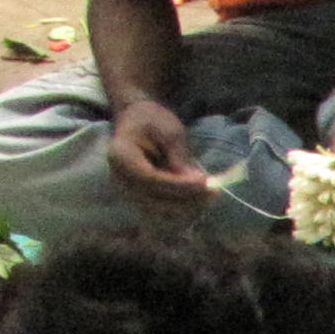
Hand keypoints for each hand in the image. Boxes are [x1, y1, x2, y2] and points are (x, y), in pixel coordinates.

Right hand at [108, 99, 215, 215]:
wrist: (137, 121)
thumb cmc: (153, 121)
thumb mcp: (170, 132)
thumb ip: (179, 158)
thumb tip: (196, 184)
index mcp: (121, 157)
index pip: (150, 179)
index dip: (178, 185)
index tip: (204, 184)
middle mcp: (120, 179)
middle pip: (154, 201)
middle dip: (187, 199)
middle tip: (214, 192)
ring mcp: (128, 192)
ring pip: (160, 211)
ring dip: (188, 207)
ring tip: (210, 195)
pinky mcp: (140, 198)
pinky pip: (163, 211)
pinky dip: (183, 207)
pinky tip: (201, 198)